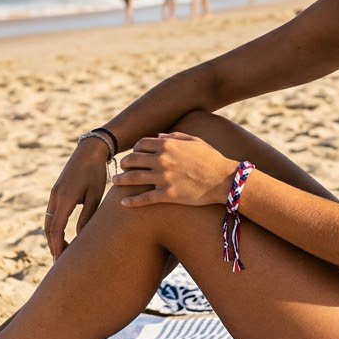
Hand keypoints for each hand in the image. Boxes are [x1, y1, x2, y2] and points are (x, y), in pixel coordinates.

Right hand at [44, 138, 110, 259]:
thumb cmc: (96, 173)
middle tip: (61, 263)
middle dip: (53, 246)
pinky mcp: (56, 192)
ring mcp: (53, 194)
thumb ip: (87, 217)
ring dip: (53, 238)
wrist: (88, 151)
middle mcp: (55, 197)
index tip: (62, 261)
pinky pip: (51, 215)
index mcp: (64, 199)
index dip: (58, 246)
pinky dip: (54, 228)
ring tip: (62, 252)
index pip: (57, 229)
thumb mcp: (95, 196)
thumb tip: (81, 239)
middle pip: (49, 229)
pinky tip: (63, 236)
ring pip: (48, 222)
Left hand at [112, 132, 235, 207]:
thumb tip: (159, 135)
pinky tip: (123, 203)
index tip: (134, 154)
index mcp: (168, 144)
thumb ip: (175, 136)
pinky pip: (144, 198)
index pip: (142, 144)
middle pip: (133, 159)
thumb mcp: (194, 141)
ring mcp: (163, 178)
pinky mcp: (167, 195)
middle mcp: (162, 159)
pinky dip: (131, 201)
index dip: (135, 149)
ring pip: (134, 178)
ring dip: (121, 180)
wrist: (223, 180)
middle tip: (121, 168)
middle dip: (125, 163)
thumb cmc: (211, 159)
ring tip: (115, 182)